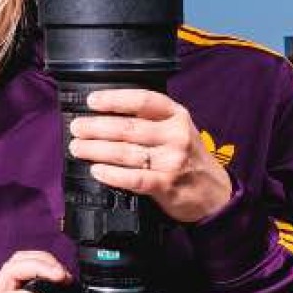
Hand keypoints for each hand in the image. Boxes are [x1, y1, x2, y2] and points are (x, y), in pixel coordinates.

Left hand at [68, 89, 233, 223]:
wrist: (215, 193)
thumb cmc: (189, 158)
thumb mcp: (179, 130)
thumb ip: (152, 120)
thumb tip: (107, 115)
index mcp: (177, 116)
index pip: (143, 100)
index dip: (114, 99)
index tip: (92, 101)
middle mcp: (175, 135)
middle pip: (128, 127)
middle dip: (96, 127)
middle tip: (77, 128)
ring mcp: (172, 161)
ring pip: (126, 152)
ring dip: (96, 149)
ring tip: (78, 148)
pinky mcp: (166, 185)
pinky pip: (133, 178)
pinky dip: (112, 174)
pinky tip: (97, 171)